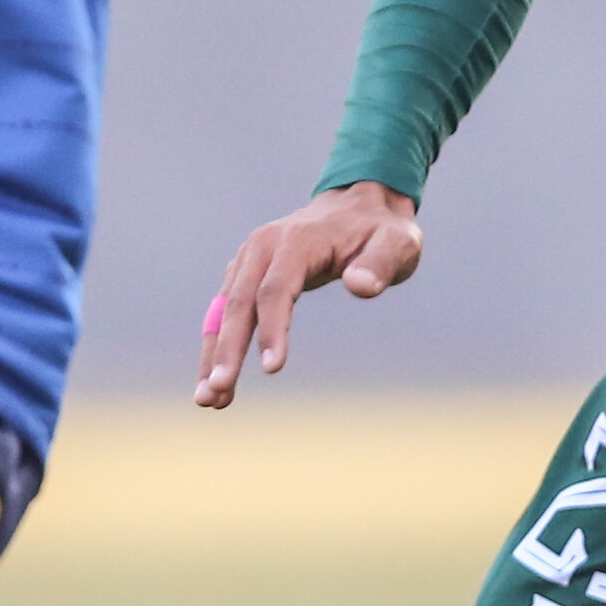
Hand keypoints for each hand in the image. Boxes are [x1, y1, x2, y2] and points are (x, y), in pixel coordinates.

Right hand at [197, 181, 421, 407]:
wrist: (358, 205)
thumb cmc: (381, 230)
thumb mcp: (398, 242)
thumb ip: (381, 263)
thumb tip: (359, 287)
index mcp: (297, 240)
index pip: (276, 289)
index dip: (273, 329)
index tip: (272, 369)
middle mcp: (263, 247)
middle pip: (239, 303)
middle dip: (226, 350)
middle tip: (215, 393)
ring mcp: (250, 259)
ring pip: (224, 311)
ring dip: (213, 355)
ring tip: (207, 400)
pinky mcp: (246, 273)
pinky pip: (225, 312)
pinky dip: (218, 346)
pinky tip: (217, 382)